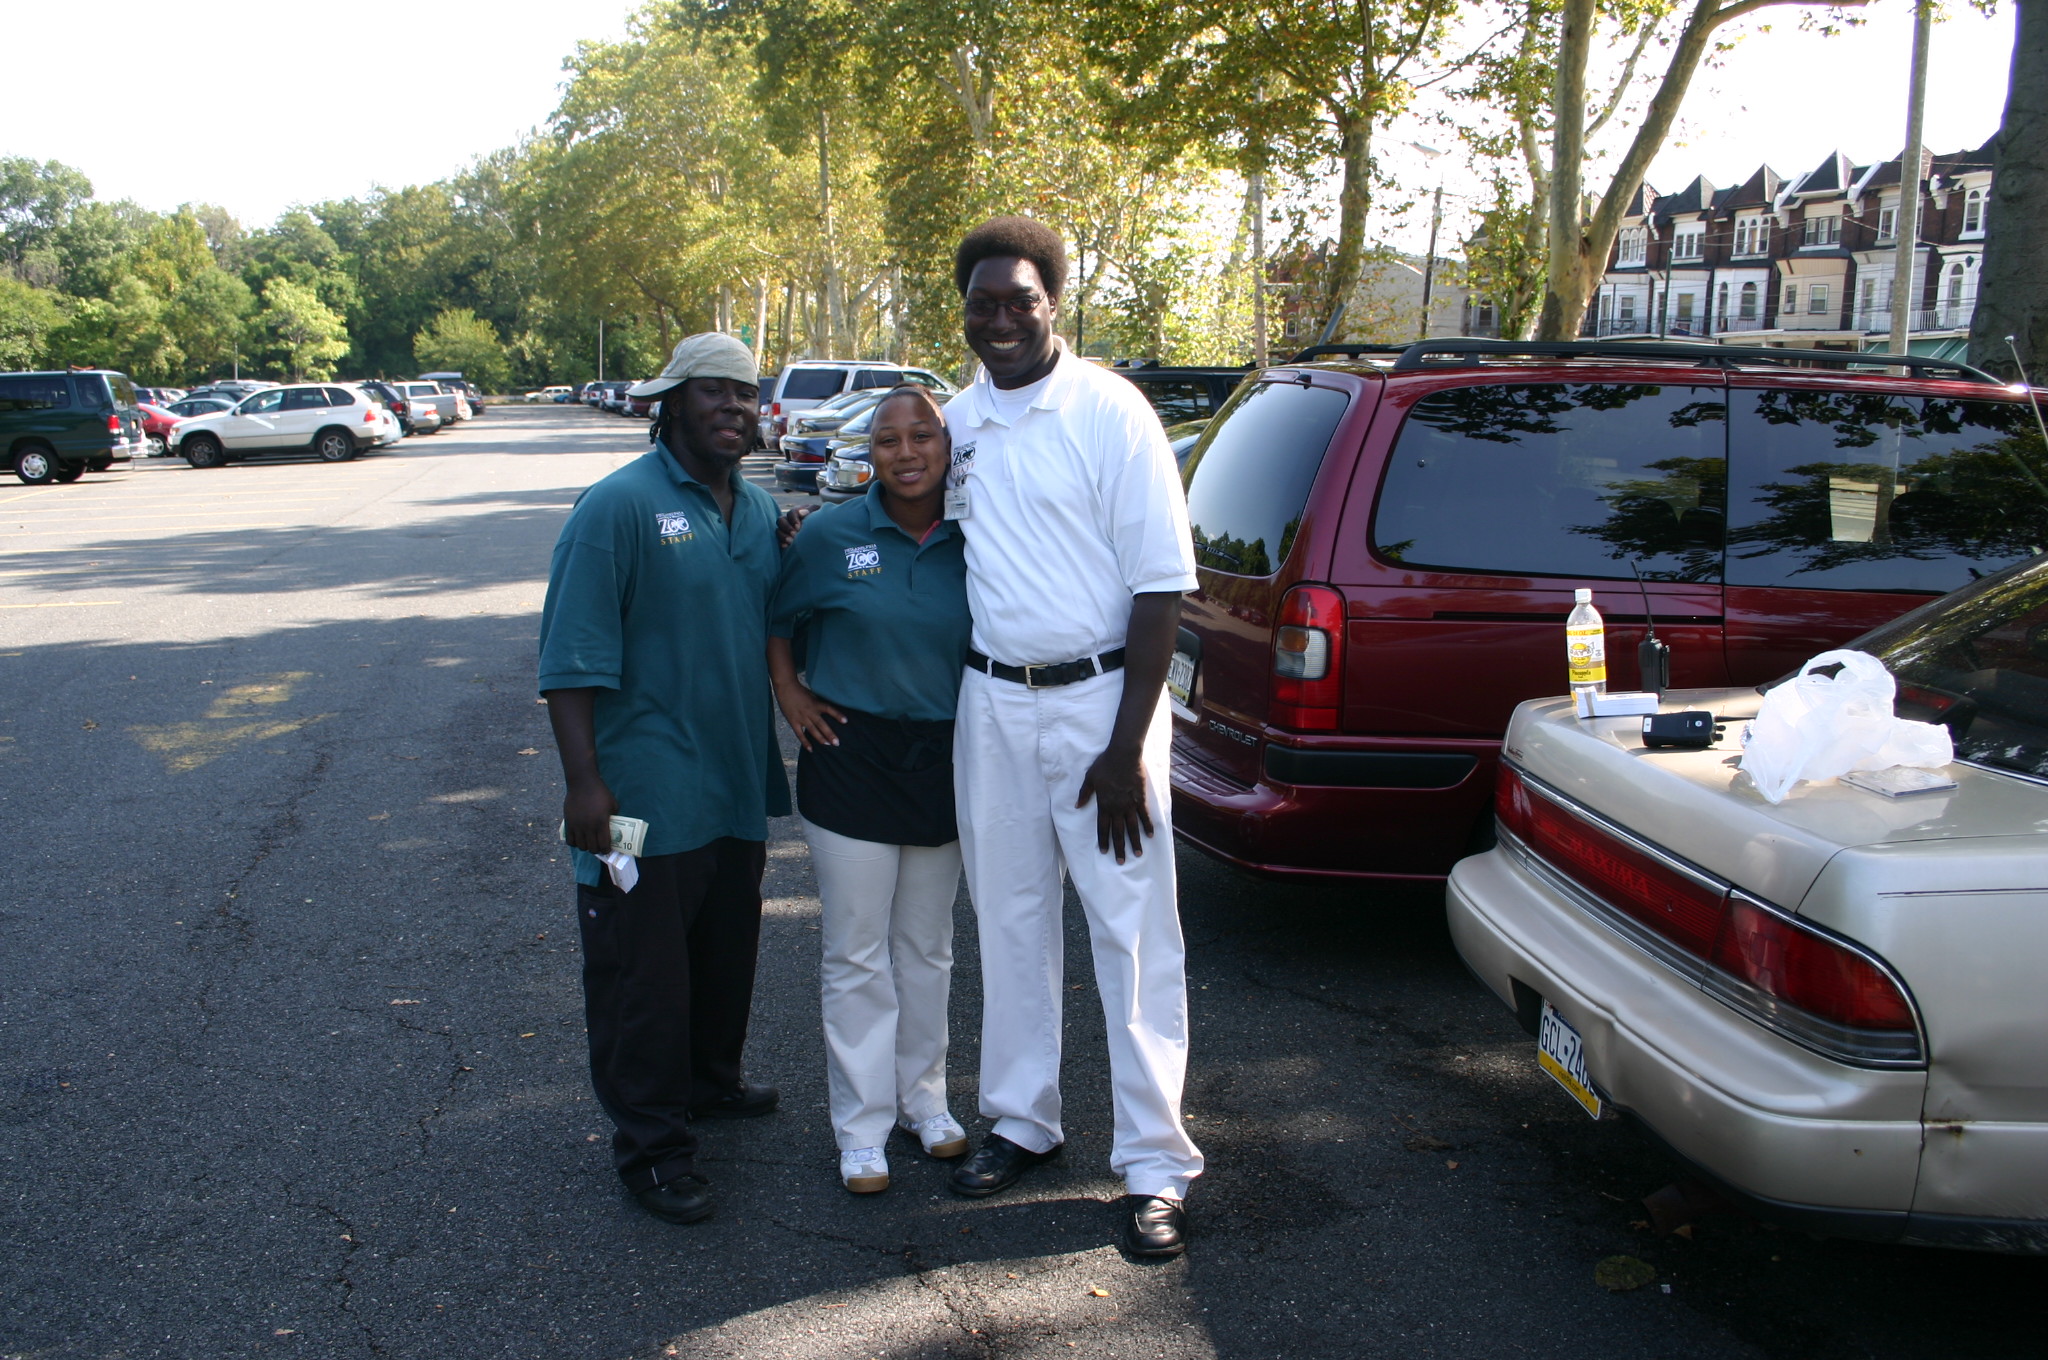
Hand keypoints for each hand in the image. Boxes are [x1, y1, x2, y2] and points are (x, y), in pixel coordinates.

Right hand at [561, 775, 618, 854]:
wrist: (583, 783)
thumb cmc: (600, 793)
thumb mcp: (613, 805)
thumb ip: (614, 818)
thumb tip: (615, 828)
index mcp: (602, 822)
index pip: (604, 845)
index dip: (606, 850)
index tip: (608, 849)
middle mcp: (589, 826)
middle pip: (592, 848)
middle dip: (597, 850)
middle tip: (598, 847)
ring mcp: (577, 825)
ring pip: (581, 846)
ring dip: (586, 847)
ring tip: (588, 843)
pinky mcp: (568, 823)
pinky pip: (569, 840)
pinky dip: (574, 843)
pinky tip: (578, 839)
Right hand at [775, 679, 847, 750]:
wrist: (785, 687)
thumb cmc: (800, 691)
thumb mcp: (812, 695)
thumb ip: (818, 704)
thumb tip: (828, 711)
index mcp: (815, 704)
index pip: (829, 709)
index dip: (837, 715)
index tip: (845, 721)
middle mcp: (810, 712)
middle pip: (821, 724)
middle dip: (830, 734)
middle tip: (837, 743)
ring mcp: (801, 717)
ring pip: (812, 730)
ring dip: (820, 738)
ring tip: (828, 744)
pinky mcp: (793, 721)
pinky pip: (799, 734)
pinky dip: (805, 742)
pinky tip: (811, 749)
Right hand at [777, 503, 818, 547]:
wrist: (824, 532)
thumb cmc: (821, 520)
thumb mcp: (818, 512)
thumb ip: (810, 510)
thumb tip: (802, 513)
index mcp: (798, 512)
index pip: (791, 513)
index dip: (793, 519)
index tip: (799, 527)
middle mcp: (790, 520)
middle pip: (780, 520)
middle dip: (787, 528)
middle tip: (794, 535)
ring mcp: (786, 530)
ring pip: (778, 530)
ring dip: (783, 536)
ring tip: (791, 542)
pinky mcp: (786, 539)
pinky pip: (779, 540)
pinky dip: (781, 543)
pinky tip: (786, 546)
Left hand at [1076, 746, 1153, 863]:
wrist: (1123, 754)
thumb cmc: (1104, 764)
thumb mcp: (1090, 778)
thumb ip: (1084, 793)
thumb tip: (1077, 805)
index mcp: (1103, 804)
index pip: (1103, 827)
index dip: (1104, 840)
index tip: (1105, 852)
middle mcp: (1117, 808)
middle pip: (1118, 832)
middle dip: (1119, 848)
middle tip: (1120, 862)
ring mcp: (1130, 804)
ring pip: (1132, 827)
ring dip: (1135, 842)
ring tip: (1138, 854)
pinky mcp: (1141, 798)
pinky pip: (1144, 815)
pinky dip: (1147, 826)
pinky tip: (1150, 835)